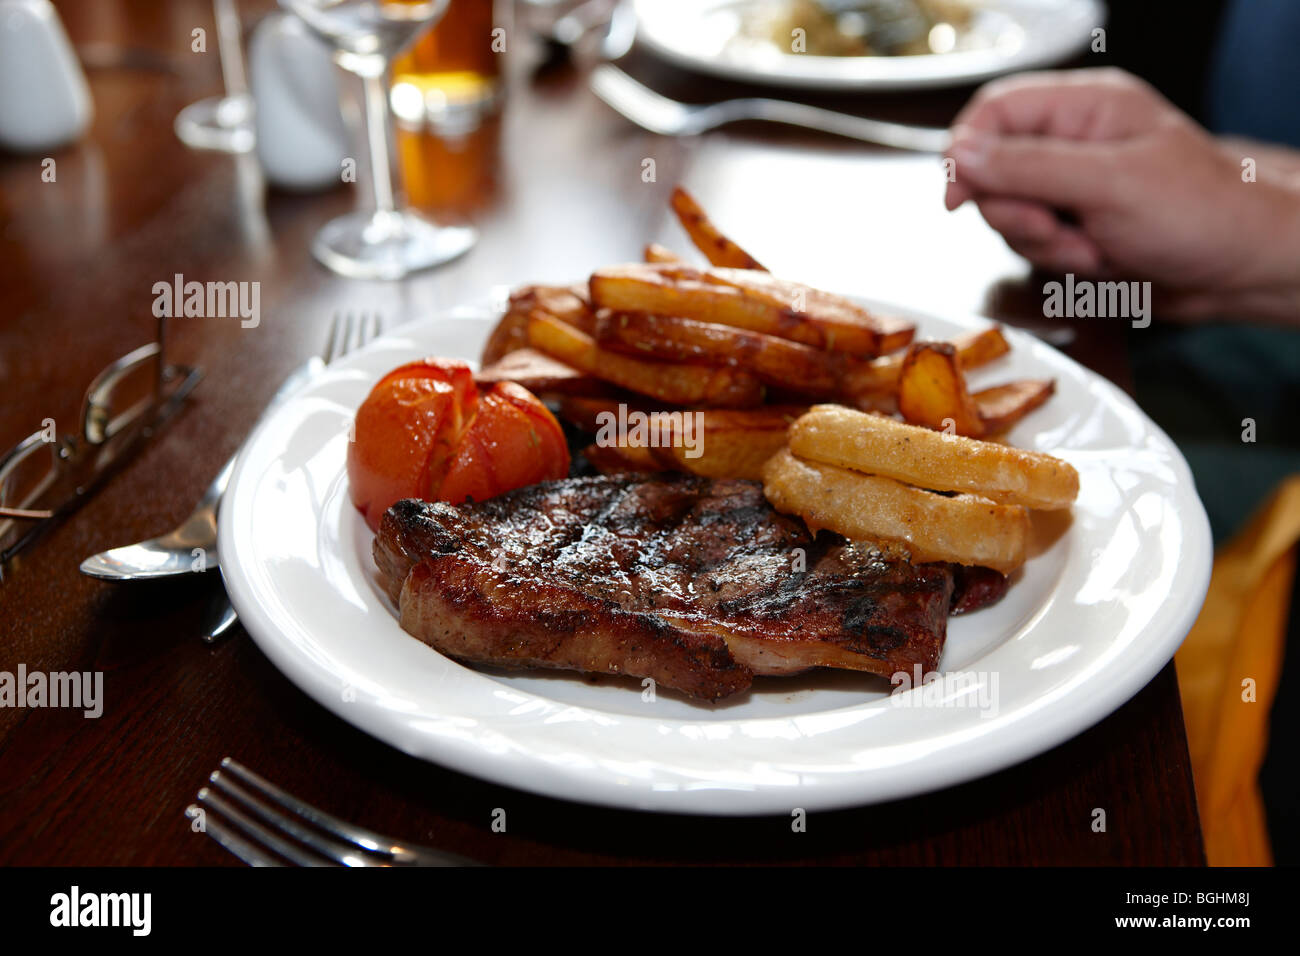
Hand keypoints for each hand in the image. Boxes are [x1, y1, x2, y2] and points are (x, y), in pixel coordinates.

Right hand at [944, 68, 1299, 320]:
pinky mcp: (1076, 225)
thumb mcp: (1108, 183)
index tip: (958, 198)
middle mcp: (1073, 143)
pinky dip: (1060, 261)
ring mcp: (1073, 187)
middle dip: (1017, 214)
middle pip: (992, 172)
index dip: (965, 153)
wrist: (1243, 269)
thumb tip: (960, 155)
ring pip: (1010, 216)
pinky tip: (1101, 260)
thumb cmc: (1201, 213)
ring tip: (1094, 248)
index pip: (994, 112)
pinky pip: (1034, 245)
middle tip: (1055, 228)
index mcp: (1084, 108)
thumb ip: (1028, 167)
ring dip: (1043, 244)